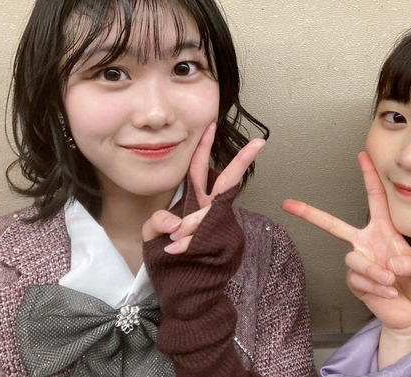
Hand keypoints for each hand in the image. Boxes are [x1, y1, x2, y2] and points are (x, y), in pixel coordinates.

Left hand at [142, 122, 264, 252]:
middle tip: (257, 144)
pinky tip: (175, 251)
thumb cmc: (168, 257)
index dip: (204, 147)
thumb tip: (175, 224)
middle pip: (228, 180)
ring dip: (187, 228)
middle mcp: (210, 209)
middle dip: (241, 161)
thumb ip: (159, 222)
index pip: (199, 168)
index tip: (211, 125)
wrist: (183, 287)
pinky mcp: (220, 243)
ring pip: (206, 214)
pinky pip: (201, 236)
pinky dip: (185, 245)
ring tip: (173, 243)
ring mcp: (218, 225)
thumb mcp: (153, 233)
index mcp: (196, 201)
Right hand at [282, 152, 410, 366]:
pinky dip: (375, 287)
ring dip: (374, 271)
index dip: (369, 176)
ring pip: (354, 259)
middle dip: (311, 214)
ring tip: (391, 281)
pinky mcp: (355, 282)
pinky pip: (357, 279)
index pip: (375, 199)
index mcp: (384, 231)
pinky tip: (387, 292)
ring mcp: (359, 262)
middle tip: (290, 204)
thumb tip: (390, 263)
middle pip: (334, 225)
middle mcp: (367, 243)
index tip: (362, 156)